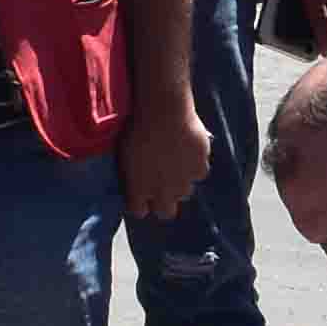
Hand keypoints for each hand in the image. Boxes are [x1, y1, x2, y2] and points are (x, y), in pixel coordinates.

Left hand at [117, 86, 212, 229]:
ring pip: (185, 192)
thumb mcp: (125, 154)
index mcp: (138, 189)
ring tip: (177, 163)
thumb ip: (132, 174)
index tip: (142, 193)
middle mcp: (162, 192)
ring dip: (181, 182)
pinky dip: (195, 165)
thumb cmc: (137, 129)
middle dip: (164, 202)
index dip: (141, 203)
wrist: (163, 112)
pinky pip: (199, 173)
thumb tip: (135, 180)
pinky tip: (190, 150)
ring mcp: (183, 182)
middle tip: (163, 186)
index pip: (139, 210)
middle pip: (165, 212)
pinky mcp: (200, 169)